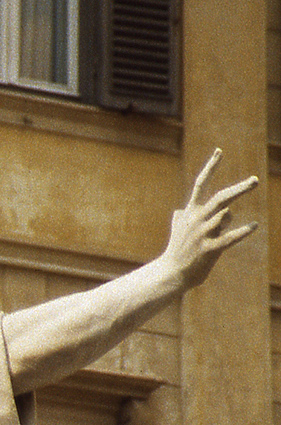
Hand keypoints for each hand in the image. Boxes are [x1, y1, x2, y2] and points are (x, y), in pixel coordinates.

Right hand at [161, 149, 257, 291]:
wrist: (170, 273)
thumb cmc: (177, 252)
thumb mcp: (176, 231)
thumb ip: (179, 217)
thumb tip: (178, 210)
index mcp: (189, 212)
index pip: (200, 184)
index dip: (210, 167)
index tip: (220, 151)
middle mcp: (196, 219)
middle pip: (220, 198)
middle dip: (239, 189)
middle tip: (255, 180)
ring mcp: (202, 234)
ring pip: (224, 217)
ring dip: (228, 221)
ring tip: (221, 231)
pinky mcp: (209, 249)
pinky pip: (230, 237)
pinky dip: (243, 231)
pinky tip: (254, 226)